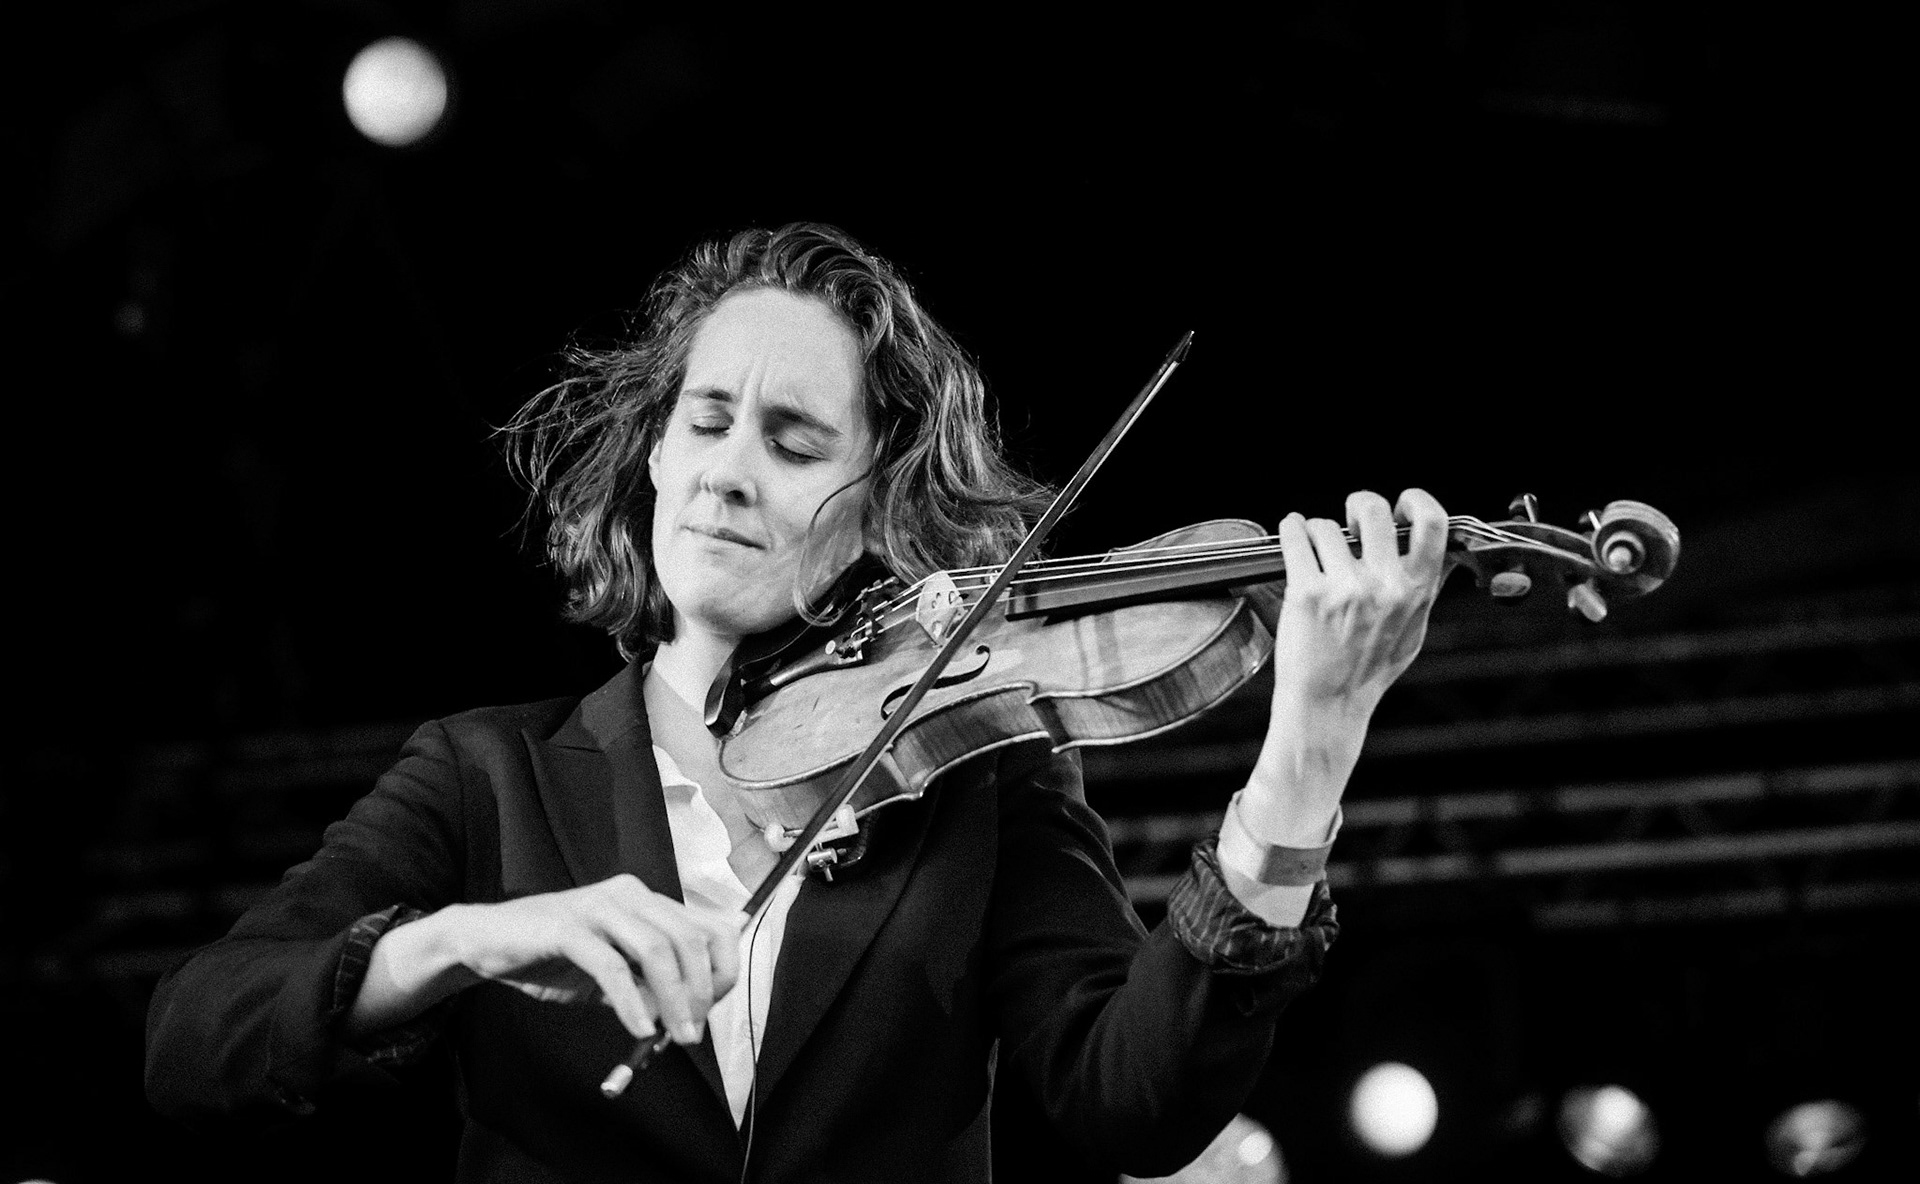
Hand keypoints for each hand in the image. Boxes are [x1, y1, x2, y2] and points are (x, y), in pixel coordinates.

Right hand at [448, 874, 741, 1044]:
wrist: (485, 940)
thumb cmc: (553, 956)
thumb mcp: (613, 971)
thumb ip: (648, 984)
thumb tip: (689, 1015)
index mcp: (645, 900)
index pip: (709, 926)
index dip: (722, 968)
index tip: (713, 1007)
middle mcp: (629, 894)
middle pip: (689, 938)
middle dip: (701, 990)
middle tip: (693, 1031)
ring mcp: (598, 907)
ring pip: (657, 950)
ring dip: (674, 1000)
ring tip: (675, 1035)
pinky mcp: (568, 926)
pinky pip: (611, 967)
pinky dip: (631, 1003)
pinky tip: (639, 1028)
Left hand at [1243, 489, 1449, 839]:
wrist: (1327, 704)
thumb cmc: (1368, 669)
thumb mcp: (1413, 631)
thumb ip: (1427, 589)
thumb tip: (1448, 552)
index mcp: (1416, 591)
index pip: (1432, 523)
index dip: (1416, 501)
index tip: (1401, 503)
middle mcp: (1384, 586)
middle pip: (1374, 509)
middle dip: (1357, 504)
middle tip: (1348, 518)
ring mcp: (1345, 589)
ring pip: (1327, 526)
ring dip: (1317, 531)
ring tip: (1314, 549)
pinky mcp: (1307, 592)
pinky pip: (1296, 535)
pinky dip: (1291, 530)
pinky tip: (1292, 534)